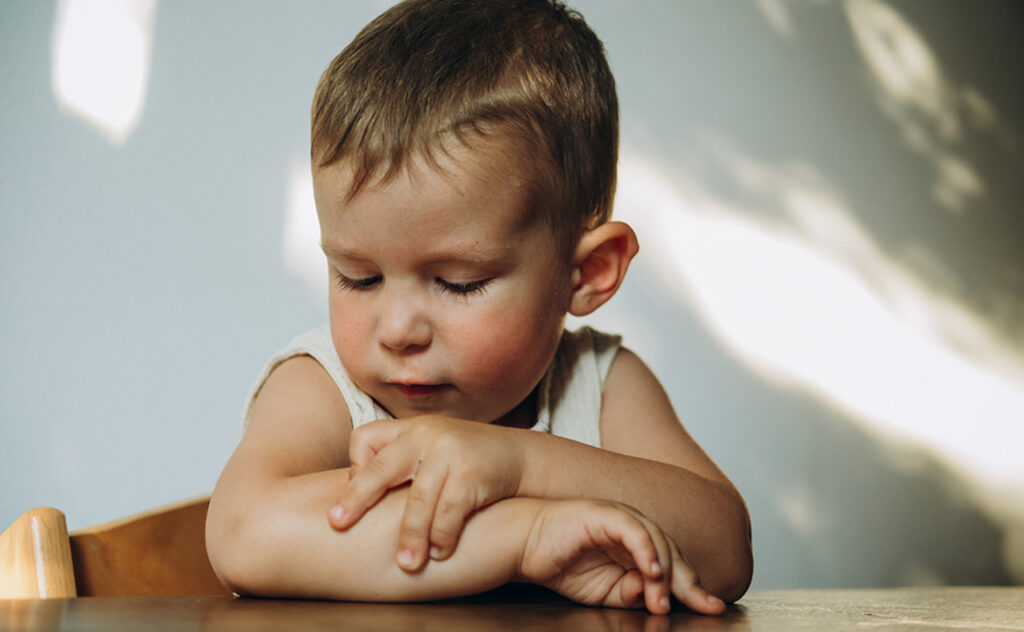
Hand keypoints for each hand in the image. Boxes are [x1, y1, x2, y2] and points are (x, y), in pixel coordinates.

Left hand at [327, 416, 525, 570]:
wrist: (520, 457)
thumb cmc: (466, 461)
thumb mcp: (430, 450)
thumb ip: (400, 466)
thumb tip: (355, 501)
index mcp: (410, 429)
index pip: (364, 439)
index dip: (355, 470)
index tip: (362, 498)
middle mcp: (426, 434)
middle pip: (380, 468)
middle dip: (356, 498)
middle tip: (337, 524)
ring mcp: (450, 452)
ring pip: (418, 501)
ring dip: (410, 537)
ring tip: (406, 563)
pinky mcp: (472, 473)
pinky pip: (449, 512)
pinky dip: (442, 536)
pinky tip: (439, 553)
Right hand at [517, 499, 725, 615]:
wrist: (523, 544)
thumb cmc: (560, 563)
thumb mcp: (603, 591)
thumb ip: (630, 593)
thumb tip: (653, 598)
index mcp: (636, 545)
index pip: (673, 566)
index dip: (693, 587)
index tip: (713, 608)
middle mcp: (634, 528)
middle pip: (673, 553)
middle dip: (690, 582)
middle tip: (705, 606)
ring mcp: (621, 517)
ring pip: (659, 542)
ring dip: (664, 575)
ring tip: (661, 601)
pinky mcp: (605, 513)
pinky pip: (634, 530)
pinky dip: (646, 551)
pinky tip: (652, 572)